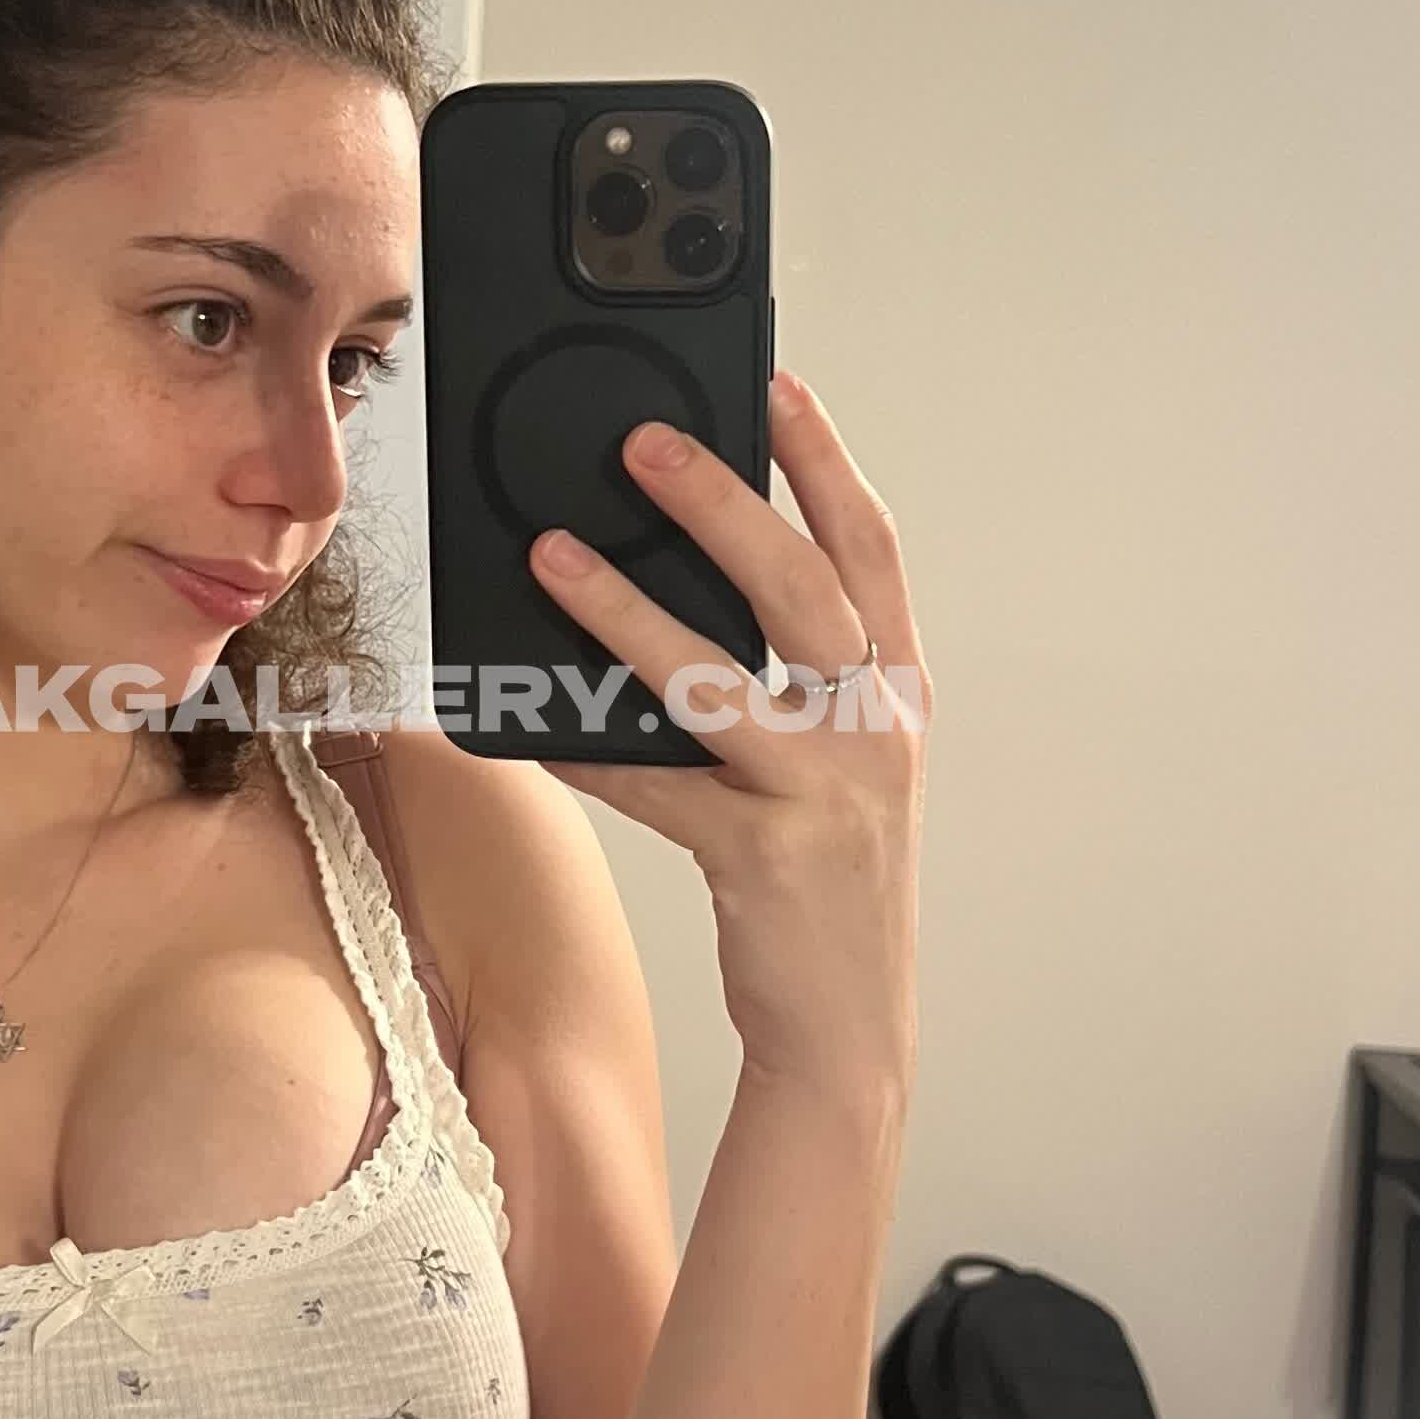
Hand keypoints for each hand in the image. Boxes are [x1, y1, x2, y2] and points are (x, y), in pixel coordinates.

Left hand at [523, 367, 925, 1103]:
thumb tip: (674, 590)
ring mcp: (824, 792)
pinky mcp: (764, 856)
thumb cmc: (823, 884)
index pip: (871, 550)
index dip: (827, 462)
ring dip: (625, 610)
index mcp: (896, 694)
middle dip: (726, 502)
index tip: (778, 387)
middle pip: (803, 587)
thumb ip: (785, 684)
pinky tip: (523, 724)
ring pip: (718, 677)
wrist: (849, 1032)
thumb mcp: (832, 767)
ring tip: (552, 556)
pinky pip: (655, 784)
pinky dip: (584, 749)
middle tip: (646, 442)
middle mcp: (874, 731)